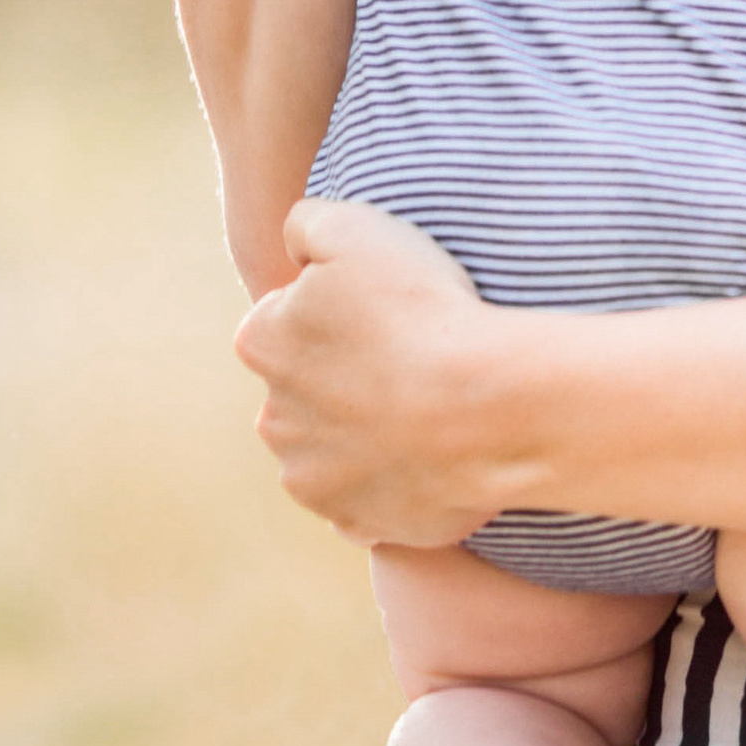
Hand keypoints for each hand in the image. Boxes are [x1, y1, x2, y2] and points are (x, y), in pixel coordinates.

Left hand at [234, 198, 516, 547]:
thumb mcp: (356, 226)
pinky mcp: (359, 523)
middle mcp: (274, 419)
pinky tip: (436, 448)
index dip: (339, 308)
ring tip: (431, 401)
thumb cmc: (420, 307)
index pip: (286, 318)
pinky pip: (373, 495)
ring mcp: (315, 480)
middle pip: (309, 385)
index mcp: (262, 343)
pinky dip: (398, 476)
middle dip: (347, 373)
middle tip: (411, 352)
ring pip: (336, 445)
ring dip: (369, 428)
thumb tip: (294, 238)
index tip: (384, 308)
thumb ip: (306, 222)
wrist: (483, 406)